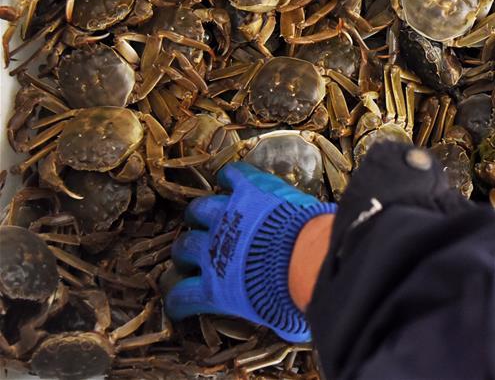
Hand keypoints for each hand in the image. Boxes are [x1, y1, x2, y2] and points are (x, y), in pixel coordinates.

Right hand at [164, 162, 335, 341]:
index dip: (178, 298)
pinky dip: (231, 176)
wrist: (306, 258)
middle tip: (197, 249)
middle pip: (185, 247)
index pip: (183, 296)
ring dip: (201, 213)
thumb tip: (290, 328)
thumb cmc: (294, 296)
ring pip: (200, 210)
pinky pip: (233, 176)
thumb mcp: (281, 320)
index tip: (178, 297)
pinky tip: (231, 178)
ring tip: (206, 214)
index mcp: (216, 289)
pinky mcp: (248, 190)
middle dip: (188, 249)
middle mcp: (213, 251)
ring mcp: (227, 216)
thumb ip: (276, 320)